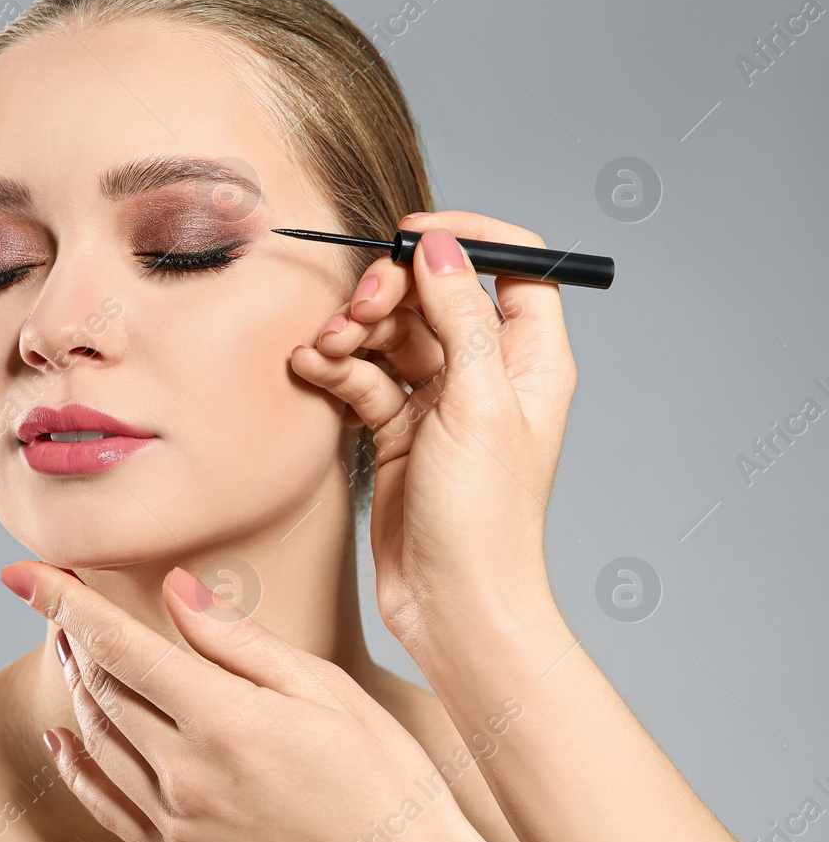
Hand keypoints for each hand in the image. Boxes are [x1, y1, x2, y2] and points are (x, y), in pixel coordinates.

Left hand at [0, 559, 524, 841]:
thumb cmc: (385, 781)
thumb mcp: (325, 690)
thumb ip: (239, 639)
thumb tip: (177, 589)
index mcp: (225, 719)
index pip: (119, 644)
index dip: (64, 601)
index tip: (25, 572)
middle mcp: (187, 772)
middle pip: (101, 687)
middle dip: (70, 636)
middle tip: (58, 601)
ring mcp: (178, 820)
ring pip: (98, 739)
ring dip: (74, 687)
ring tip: (67, 648)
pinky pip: (105, 805)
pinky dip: (76, 767)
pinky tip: (64, 739)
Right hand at [289, 212, 576, 643]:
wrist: (452, 605)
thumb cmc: (485, 520)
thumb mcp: (477, 405)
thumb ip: (461, 318)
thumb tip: (440, 249)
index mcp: (529, 360)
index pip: (513, 265)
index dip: (465, 240)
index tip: (411, 236)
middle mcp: (487, 373)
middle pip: (434, 296)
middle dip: (388, 292)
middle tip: (358, 310)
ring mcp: (439, 402)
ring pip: (390, 334)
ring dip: (351, 332)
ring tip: (324, 350)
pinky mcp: (397, 430)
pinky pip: (362, 377)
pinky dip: (335, 367)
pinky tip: (311, 369)